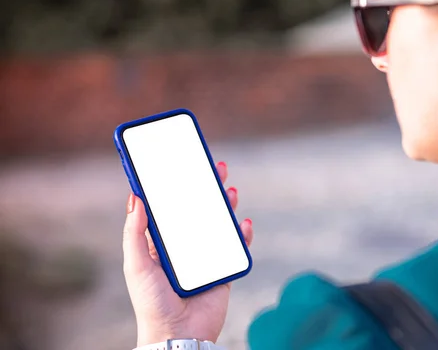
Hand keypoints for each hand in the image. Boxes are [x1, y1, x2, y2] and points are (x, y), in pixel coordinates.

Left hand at [122, 161, 253, 345]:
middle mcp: (185, 246)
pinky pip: (236, 248)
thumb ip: (135, 233)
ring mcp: (205, 257)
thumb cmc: (151, 302)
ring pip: (219, 224)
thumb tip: (135, 198)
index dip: (178, 186)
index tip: (185, 164)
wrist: (178, 335)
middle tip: (217, 168)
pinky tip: (244, 223)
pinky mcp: (223, 270)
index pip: (172, 208)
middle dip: (208, 188)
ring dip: (226, 205)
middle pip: (199, 210)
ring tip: (231, 190)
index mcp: (163, 242)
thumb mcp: (137, 264)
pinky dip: (242, 235)